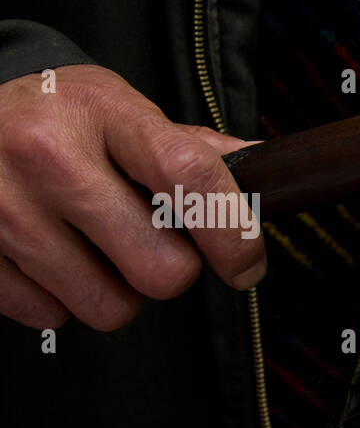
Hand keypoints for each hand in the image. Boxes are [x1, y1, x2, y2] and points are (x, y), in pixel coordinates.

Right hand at [0, 63, 264, 330]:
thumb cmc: (55, 118)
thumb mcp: (120, 110)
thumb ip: (192, 149)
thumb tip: (265, 173)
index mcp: (102, 112)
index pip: (192, 178)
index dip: (235, 235)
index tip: (246, 263)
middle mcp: (47, 155)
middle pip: (163, 270)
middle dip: (171, 269)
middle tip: (148, 243)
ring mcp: (3, 208)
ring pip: (110, 306)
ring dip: (115, 289)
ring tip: (92, 246)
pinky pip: (51, 316)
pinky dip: (59, 298)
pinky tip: (47, 255)